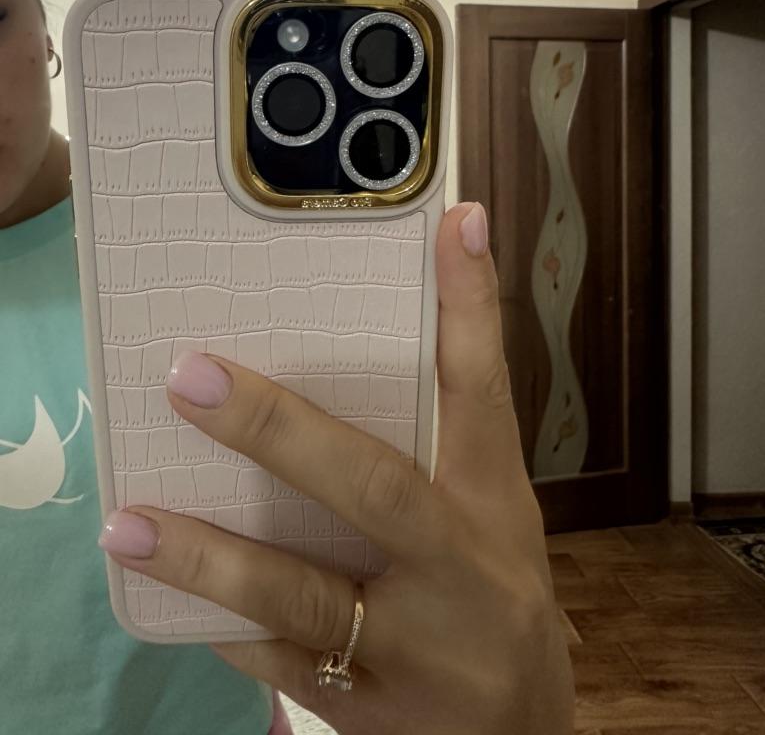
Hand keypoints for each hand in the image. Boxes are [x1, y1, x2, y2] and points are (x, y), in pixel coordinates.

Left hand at [99, 203, 574, 734]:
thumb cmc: (494, 597)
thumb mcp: (487, 518)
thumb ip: (429, 450)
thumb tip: (333, 364)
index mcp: (493, 500)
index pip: (483, 388)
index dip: (470, 304)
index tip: (453, 220)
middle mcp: (459, 563)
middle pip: (372, 484)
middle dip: (278, 430)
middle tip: (191, 376)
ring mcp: (415, 643)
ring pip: (304, 591)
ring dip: (212, 557)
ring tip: (130, 524)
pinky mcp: (372, 709)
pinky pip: (282, 664)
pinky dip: (225, 625)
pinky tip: (166, 596)